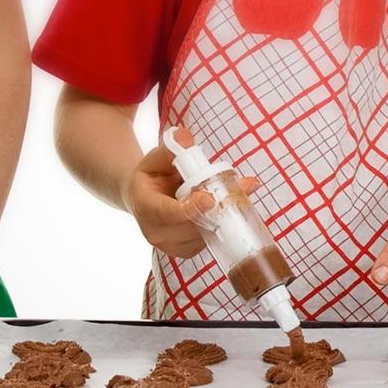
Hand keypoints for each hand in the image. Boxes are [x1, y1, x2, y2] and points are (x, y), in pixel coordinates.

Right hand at [122, 142, 258, 258]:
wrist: (143, 200)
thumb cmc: (151, 177)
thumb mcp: (157, 159)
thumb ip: (171, 149)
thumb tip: (184, 136)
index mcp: (145, 207)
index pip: (168, 213)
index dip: (190, 208)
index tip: (209, 199)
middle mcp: (156, 233)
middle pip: (193, 225)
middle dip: (219, 206)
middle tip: (244, 186)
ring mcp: (172, 246)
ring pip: (206, 233)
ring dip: (225, 213)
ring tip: (237, 191)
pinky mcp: (187, 251)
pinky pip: (210, 238)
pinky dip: (223, 222)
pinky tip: (228, 205)